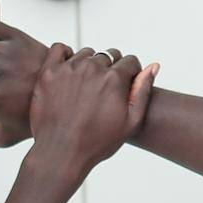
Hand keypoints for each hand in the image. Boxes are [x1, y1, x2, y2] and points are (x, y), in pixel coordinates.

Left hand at [27, 44, 157, 186]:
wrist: (60, 153)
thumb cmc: (97, 142)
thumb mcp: (130, 122)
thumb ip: (143, 90)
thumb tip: (153, 66)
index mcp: (114, 78)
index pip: (130, 61)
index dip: (130, 74)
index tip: (124, 86)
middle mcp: (92, 68)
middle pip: (108, 56)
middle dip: (110, 69)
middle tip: (102, 91)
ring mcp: (69, 68)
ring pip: (86, 54)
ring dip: (89, 64)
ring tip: (85, 87)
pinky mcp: (49, 72)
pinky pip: (60, 49)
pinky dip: (65, 55)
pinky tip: (69, 71)